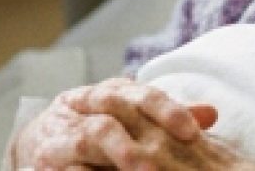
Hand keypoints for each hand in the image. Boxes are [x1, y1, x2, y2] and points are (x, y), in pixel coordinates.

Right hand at [12, 77, 222, 169]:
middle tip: (168, 151)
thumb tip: (211, 113)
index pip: (143, 93)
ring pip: (87, 134)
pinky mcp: (47, 154)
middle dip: (140, 128)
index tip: (193, 131)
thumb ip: (169, 116)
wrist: (43, 138)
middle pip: (114, 105)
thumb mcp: (135, 118)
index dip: (167, 109)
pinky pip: (61, 162)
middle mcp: (87, 104)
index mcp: (114, 92)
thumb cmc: (100, 128)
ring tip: (143, 168)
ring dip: (116, 150)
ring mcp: (64, 129)